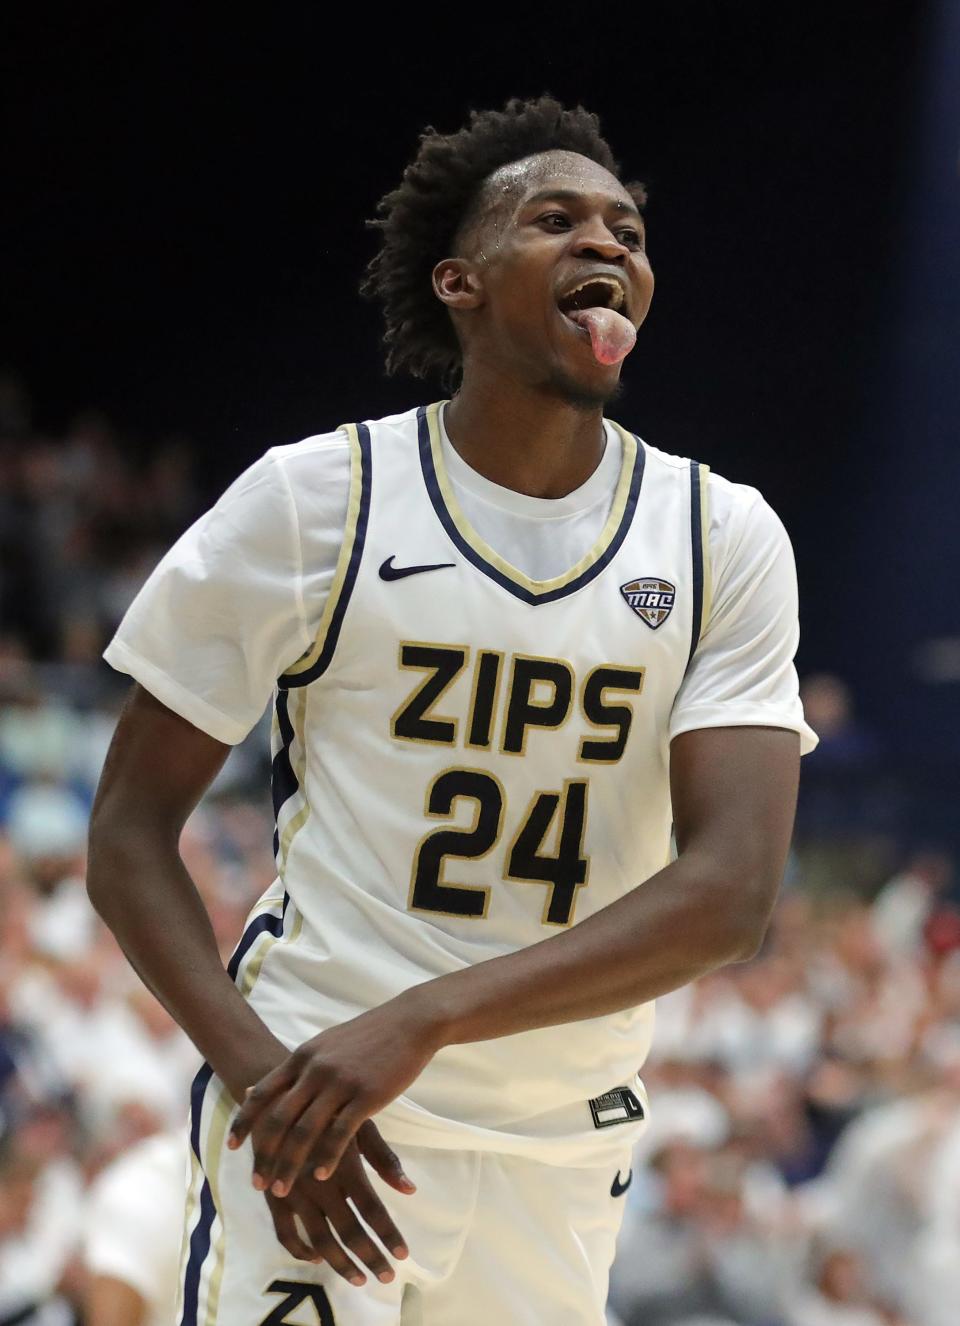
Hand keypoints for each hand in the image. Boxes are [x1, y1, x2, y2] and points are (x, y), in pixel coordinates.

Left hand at [228, 994, 440, 1194]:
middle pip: (279, 1118)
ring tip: (281, 1190)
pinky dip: (328, 1157)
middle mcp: (315, 1070)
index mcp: (303, 1057)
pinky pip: (340, 1132)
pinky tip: (322, 1176)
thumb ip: (299, 1066)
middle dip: (265, 1153)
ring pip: (305, 1131)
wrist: (408, 1021)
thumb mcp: (325, 1044)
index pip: (263, 1092)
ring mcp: (339, 1082)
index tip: (232, 1146)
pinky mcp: (366, 1095)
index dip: (245, 1121)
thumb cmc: (367, 1034)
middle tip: (256, 1182)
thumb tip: (272, 1083)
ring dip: (290, 1164)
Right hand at [265, 1121, 413, 1288]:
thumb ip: (384, 1158)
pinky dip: (301, 1251)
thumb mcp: (359, 1124)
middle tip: (388, 1277)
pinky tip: (316, 1258)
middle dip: (371, 1257)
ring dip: (340, 1264)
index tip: (404, 1256)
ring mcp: (295, 1193)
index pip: (372, 1209)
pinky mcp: (273, 1196)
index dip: (388, 1234)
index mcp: (344, 1164)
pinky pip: (286, 1233)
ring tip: (360, 1278)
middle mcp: (319, 1184)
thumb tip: (410, 1189)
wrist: (278, 1095)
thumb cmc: (328, 1108)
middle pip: (349, 1231)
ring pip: (319, 1240)